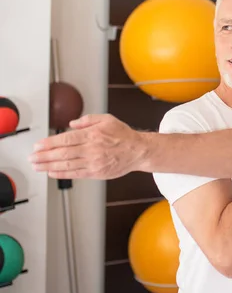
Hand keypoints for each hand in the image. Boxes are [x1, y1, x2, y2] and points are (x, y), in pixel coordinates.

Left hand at [29, 114, 145, 179]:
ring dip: (48, 166)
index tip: (37, 145)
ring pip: (66, 165)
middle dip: (44, 156)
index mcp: (92, 135)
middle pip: (63, 154)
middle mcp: (92, 149)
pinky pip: (75, 174)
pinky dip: (62, 173)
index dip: (49, 143)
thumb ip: (87, 119)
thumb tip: (71, 124)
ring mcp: (94, 162)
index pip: (66, 140)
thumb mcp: (107, 119)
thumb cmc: (123, 135)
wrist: (138, 151)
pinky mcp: (96, 172)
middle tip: (32, 157)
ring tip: (37, 166)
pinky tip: (51, 172)